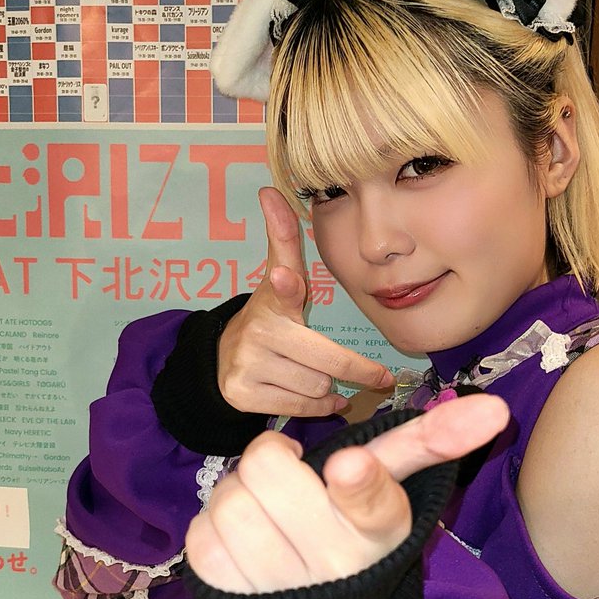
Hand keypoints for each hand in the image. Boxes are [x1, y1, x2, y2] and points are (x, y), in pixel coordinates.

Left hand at [185, 393, 509, 593]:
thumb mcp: (394, 494)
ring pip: (229, 498)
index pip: (371, 502)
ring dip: (239, 496)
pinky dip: (216, 528)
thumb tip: (497, 406)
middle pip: (268, 466)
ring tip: (267, 516)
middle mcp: (336, 566)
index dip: (356, 481)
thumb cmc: (354, 538)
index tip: (349, 467)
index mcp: (380, 532)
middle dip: (270, 461)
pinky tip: (243, 545)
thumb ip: (433, 443)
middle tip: (288, 482)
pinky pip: (202, 532)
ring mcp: (279, 589)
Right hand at [217, 187, 394, 415]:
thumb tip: (269, 190)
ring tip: (323, 378)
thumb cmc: (269, 317)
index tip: (286, 278)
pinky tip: (319, 397)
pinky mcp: (242, 395)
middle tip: (376, 375)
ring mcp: (247, 365)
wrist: (222, 358)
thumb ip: (284, 239)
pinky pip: (301, 408)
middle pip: (325, 363)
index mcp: (273, 300)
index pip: (281, 289)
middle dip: (352, 370)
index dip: (285, 284)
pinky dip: (319, 408)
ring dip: (330, 388)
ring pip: (316, 387)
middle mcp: (257, 332)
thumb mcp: (278, 279)